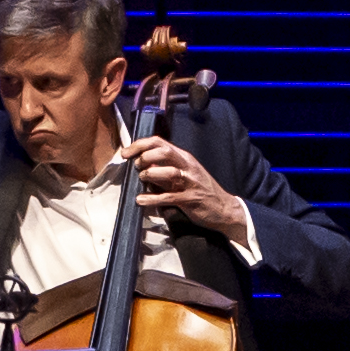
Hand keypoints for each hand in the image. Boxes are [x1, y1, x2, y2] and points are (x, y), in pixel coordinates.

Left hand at [128, 135, 250, 248]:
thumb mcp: (184, 174)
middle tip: (136, 166)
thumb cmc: (200, 190)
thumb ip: (165, 167)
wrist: (223, 208)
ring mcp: (190, 183)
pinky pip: (169, 197)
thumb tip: (142, 162)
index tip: (126, 152)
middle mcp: (188, 167)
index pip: (160, 142)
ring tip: (142, 179)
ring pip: (169, 172)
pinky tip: (141, 200)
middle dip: (145, 156)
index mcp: (184, 158)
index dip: (140, 145)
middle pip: (165, 152)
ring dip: (151, 174)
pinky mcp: (190, 200)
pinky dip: (153, 199)